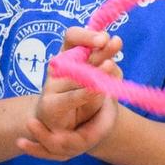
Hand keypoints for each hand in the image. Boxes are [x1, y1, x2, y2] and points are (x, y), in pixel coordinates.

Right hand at [18, 28, 122, 160]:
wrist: (68, 129)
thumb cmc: (86, 98)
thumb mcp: (100, 79)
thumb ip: (106, 67)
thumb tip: (112, 60)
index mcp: (69, 55)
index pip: (73, 36)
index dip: (87, 34)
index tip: (105, 38)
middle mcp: (58, 67)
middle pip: (78, 54)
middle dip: (99, 50)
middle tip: (115, 44)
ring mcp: (51, 85)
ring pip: (76, 76)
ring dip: (95, 71)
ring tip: (109, 65)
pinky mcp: (50, 104)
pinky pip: (70, 97)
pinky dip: (85, 93)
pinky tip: (98, 88)